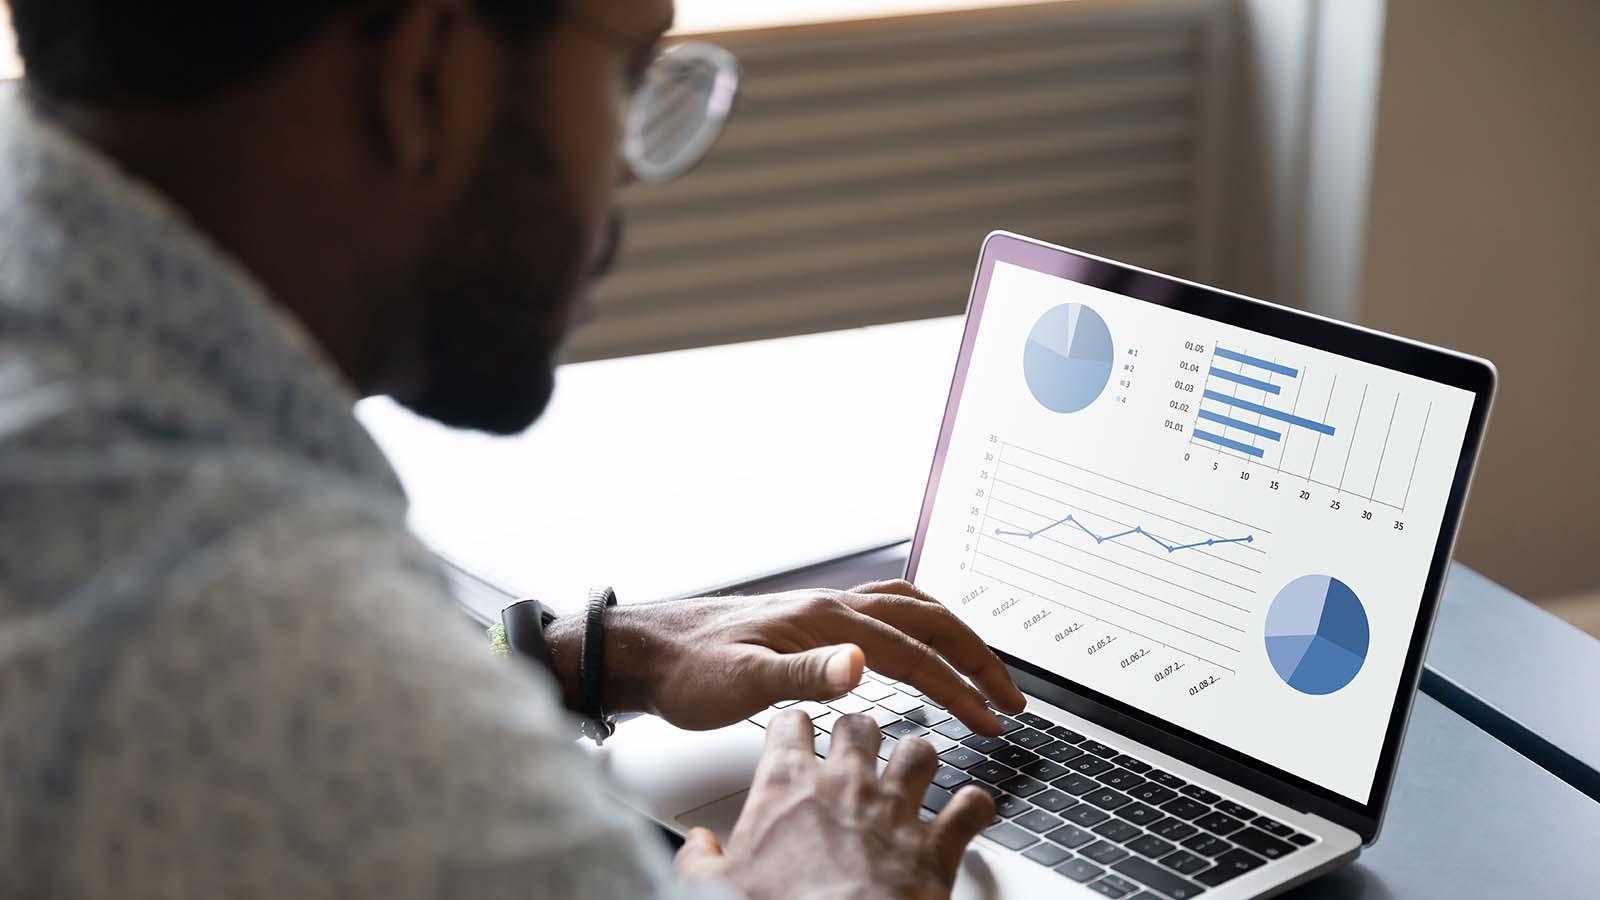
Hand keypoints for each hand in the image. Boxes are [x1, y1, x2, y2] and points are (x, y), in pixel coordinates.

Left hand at [547, 579, 1025, 735]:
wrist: (650, 649)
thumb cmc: (689, 671)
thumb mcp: (742, 683)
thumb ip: (804, 675)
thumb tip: (861, 666)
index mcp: (826, 620)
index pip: (914, 653)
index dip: (959, 688)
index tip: (992, 720)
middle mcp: (834, 605)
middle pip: (928, 621)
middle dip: (977, 659)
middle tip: (1011, 699)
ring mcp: (826, 608)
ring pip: (913, 609)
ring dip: (957, 637)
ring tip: (986, 671)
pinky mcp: (814, 618)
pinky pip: (888, 609)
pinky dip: (922, 624)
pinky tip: (923, 644)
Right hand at [676, 711, 994, 899]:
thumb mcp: (714, 888)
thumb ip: (698, 859)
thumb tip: (695, 847)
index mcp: (787, 785)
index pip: (790, 723)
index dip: (794, 725)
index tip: (795, 732)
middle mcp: (846, 784)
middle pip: (860, 723)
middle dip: (860, 732)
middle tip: (857, 747)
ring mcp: (896, 810)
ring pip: (920, 750)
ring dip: (919, 760)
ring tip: (913, 770)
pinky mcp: (937, 844)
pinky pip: (971, 806)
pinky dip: (974, 808)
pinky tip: (970, 811)